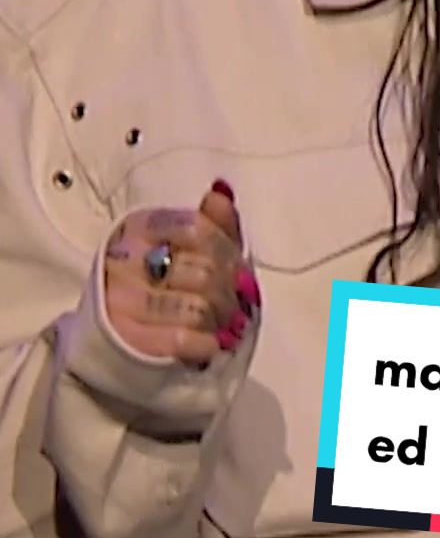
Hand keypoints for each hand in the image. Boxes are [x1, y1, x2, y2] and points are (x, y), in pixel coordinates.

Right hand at [103, 180, 260, 366]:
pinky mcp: (127, 338)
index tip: (235, 269)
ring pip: (199, 308)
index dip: (228, 253)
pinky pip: (183, 339)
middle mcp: (126, 258)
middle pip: (206, 272)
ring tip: (219, 324)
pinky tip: (206, 343)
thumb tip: (221, 193)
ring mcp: (123, 299)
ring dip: (219, 321)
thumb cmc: (154, 285)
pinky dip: (204, 344)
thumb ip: (210, 223)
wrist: (106, 336)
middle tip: (233, 304)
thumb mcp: (177, 246)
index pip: (198, 228)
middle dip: (229, 293)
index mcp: (140, 226)